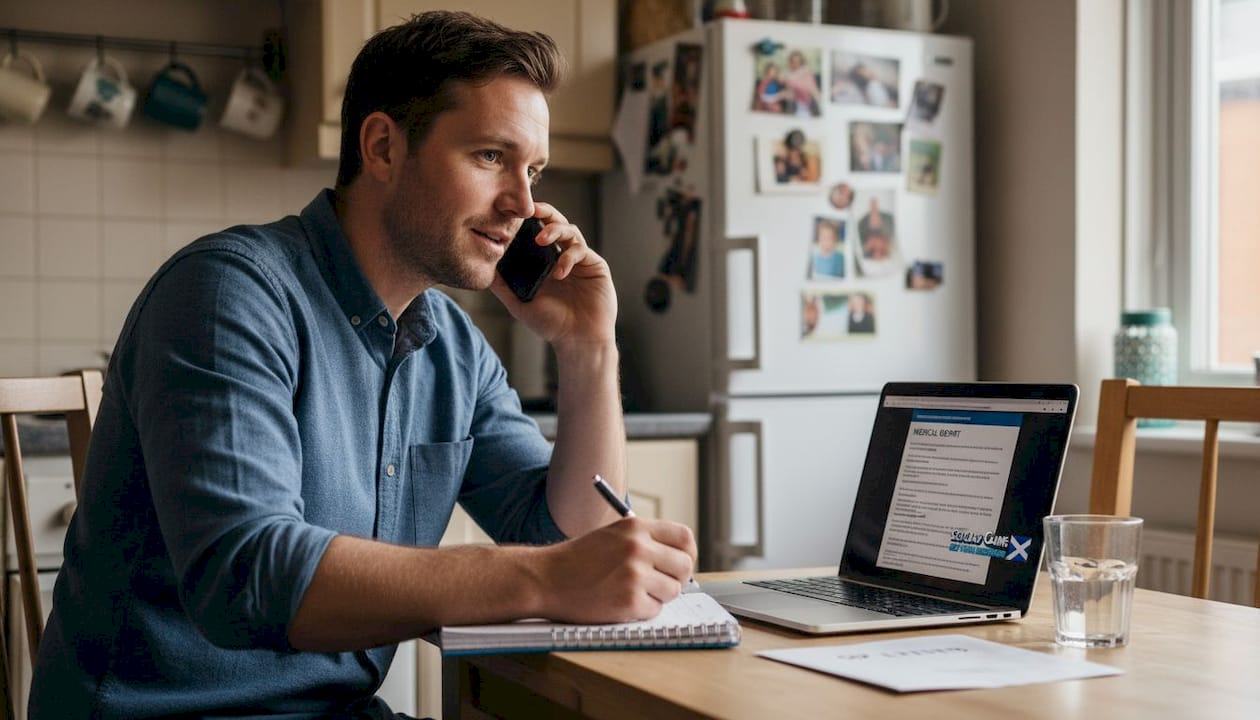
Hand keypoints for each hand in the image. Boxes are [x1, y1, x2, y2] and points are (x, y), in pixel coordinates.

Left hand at [489, 202, 616, 351]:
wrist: (578, 341)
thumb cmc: (551, 324)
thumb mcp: (519, 304)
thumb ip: (503, 286)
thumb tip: (483, 269)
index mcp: (546, 260)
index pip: (536, 230)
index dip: (527, 219)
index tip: (512, 212)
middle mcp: (563, 255)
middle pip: (555, 221)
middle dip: (544, 212)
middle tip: (530, 209)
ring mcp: (580, 259)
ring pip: (570, 230)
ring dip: (554, 230)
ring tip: (540, 239)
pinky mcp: (595, 265)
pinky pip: (581, 251)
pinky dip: (568, 257)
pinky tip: (559, 273)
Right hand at [532, 517, 697, 623]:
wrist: (545, 578)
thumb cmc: (578, 560)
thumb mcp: (613, 535)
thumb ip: (645, 541)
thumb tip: (681, 559)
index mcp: (636, 527)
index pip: (685, 537)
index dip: (687, 554)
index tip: (680, 564)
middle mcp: (638, 547)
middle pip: (684, 566)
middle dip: (676, 578)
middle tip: (659, 584)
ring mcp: (634, 575)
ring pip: (672, 590)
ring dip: (657, 596)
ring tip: (631, 592)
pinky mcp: (628, 601)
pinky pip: (654, 610)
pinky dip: (641, 611)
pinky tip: (619, 602)